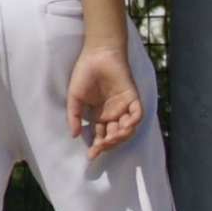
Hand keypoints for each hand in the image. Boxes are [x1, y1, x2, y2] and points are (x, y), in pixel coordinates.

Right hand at [67, 39, 141, 157]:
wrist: (97, 54)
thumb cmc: (85, 73)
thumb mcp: (75, 98)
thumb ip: (74, 116)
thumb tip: (74, 136)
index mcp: (99, 115)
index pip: (100, 135)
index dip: (96, 147)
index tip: (90, 156)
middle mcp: (112, 113)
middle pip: (114, 136)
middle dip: (108, 144)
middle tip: (101, 146)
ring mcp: (123, 106)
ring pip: (127, 129)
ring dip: (120, 136)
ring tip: (111, 138)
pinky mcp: (132, 98)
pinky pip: (137, 114)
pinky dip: (132, 122)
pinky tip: (124, 126)